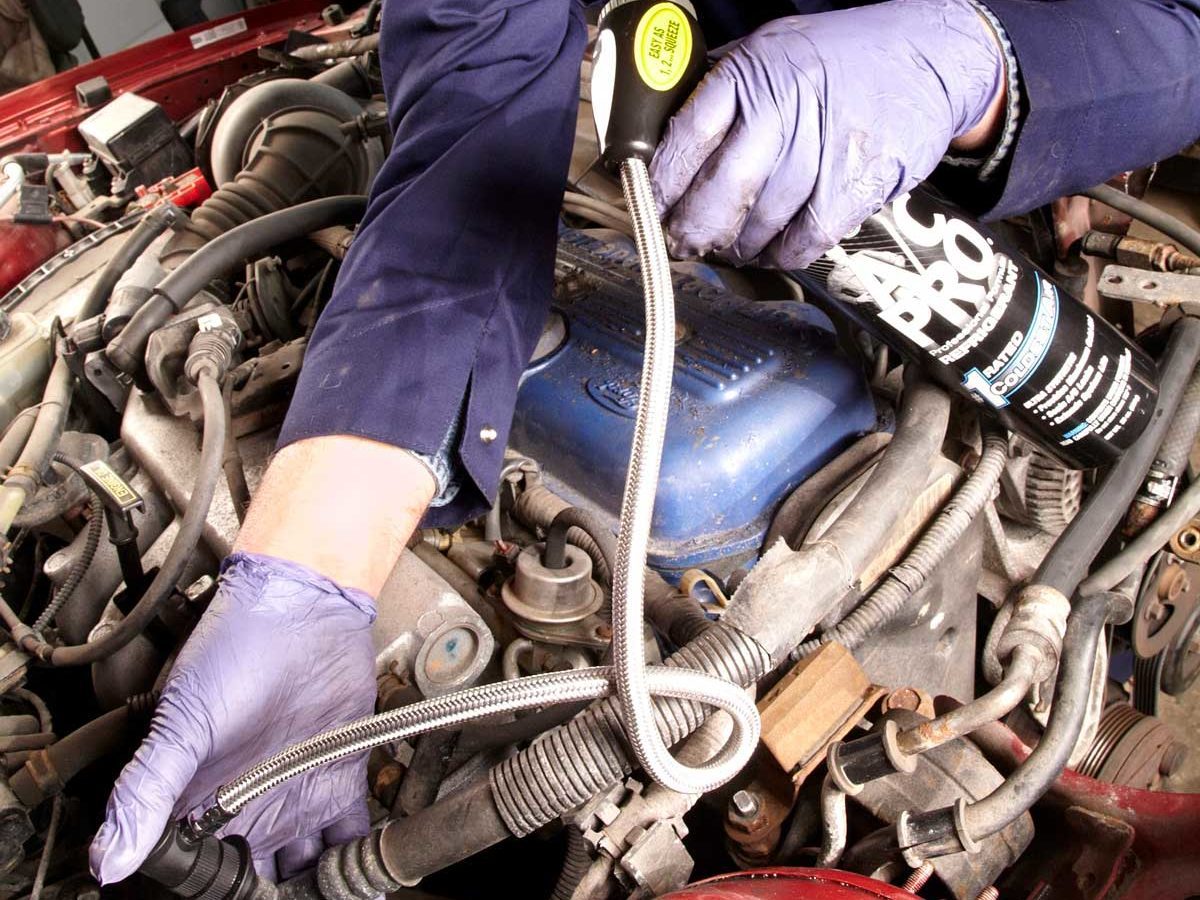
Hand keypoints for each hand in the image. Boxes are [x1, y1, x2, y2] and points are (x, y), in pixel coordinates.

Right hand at [89, 552, 377, 882]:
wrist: (303, 607)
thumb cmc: (234, 648)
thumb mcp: (181, 722)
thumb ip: (147, 789)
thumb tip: (106, 856)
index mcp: (203, 798)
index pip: (198, 868)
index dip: (206, 889)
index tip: (217, 898)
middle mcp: (250, 803)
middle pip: (254, 878)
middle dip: (269, 896)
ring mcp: (297, 792)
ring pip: (306, 868)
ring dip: (315, 887)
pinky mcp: (341, 778)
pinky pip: (353, 835)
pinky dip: (359, 860)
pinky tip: (359, 875)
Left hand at [650, 0, 1004, 268]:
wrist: (929, 56)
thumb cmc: (838, 58)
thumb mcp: (770, 50)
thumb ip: (720, 89)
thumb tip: (664, 137)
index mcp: (750, 73)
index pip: (687, 137)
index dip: (662, 182)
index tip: (646, 207)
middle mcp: (784, 110)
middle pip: (720, 191)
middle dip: (691, 229)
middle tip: (680, 245)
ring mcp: (822, 151)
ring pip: (758, 224)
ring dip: (734, 246)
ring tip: (726, 247)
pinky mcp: (855, 186)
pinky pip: (802, 241)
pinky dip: (780, 255)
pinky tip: (770, 251)